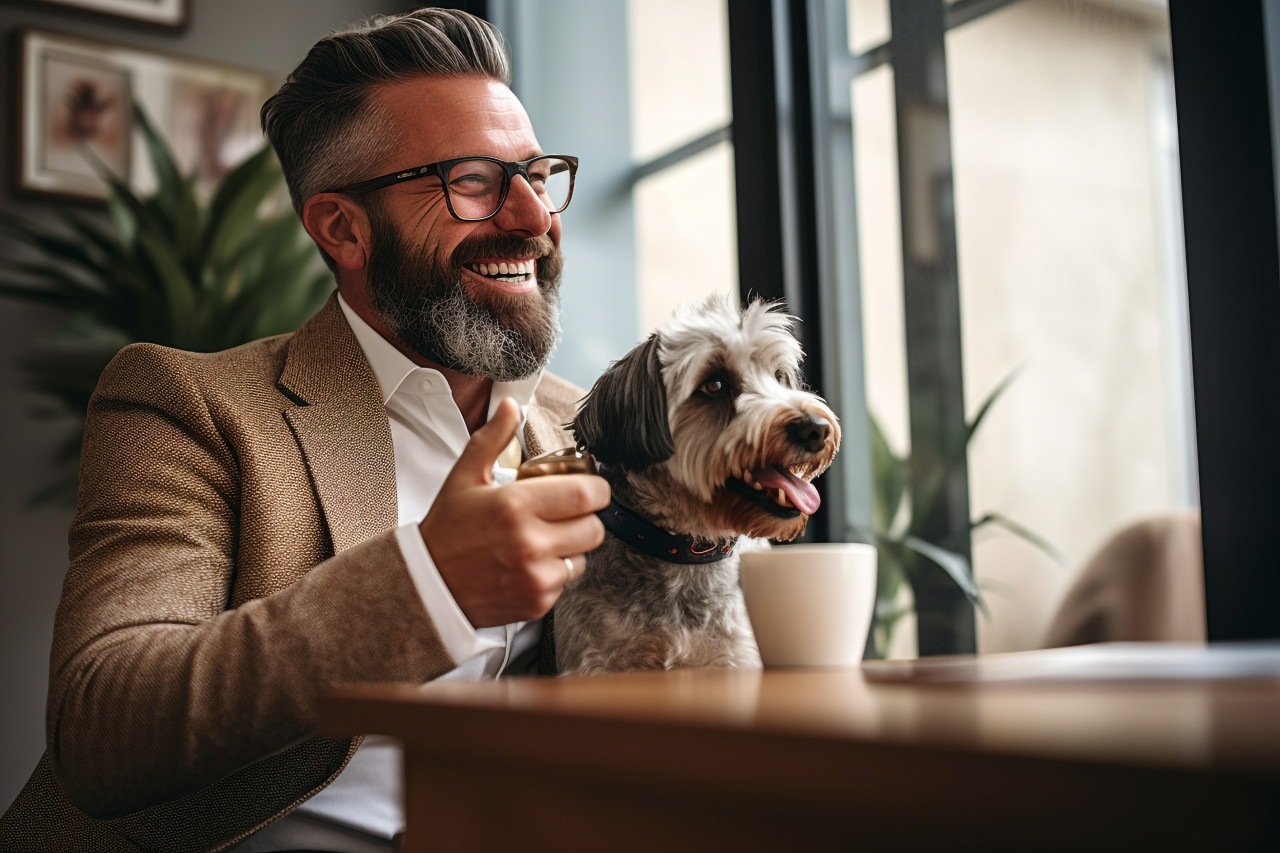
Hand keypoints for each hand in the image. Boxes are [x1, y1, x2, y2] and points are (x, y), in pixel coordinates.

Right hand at [419, 398, 608, 626]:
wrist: (427, 586)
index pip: (586, 494)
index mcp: (515, 505)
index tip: (588, 488)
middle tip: (565, 514)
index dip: (596, 489)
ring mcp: (536, 576)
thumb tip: (511, 407)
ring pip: (584, 556)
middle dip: (586, 517)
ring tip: (543, 540)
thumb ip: (492, 439)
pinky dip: (556, 573)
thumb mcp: (464, 478)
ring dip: (572, 547)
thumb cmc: (446, 531)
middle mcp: (530, 542)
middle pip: (594, 528)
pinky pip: (567, 581)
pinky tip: (530, 564)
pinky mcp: (538, 603)